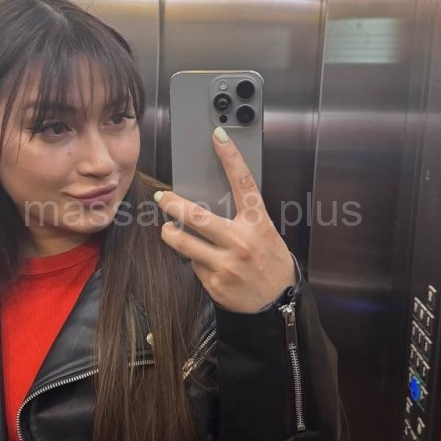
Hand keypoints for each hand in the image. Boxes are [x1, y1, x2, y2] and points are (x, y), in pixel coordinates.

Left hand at [155, 127, 295, 312]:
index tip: (218, 136)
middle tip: (161, 197)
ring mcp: (226, 264)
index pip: (243, 184)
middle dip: (172, 204)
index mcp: (258, 224)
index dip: (231, 157)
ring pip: (184, 243)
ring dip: (170, 234)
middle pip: (197, 216)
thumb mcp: (265, 235)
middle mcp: (241, 242)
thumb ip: (242, 220)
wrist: (279, 304)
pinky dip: (194, 261)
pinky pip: (194, 266)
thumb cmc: (271, 264)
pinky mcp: (214, 283)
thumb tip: (210, 203)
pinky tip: (204, 264)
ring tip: (167, 229)